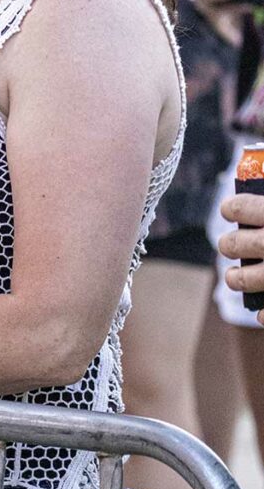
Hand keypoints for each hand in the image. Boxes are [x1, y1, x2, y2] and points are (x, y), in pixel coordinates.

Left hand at [219, 195, 263, 313]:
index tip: (229, 210)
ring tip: (237, 276)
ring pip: (240, 280)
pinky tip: (261, 311)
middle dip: (229, 245)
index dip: (231, 209)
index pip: (239, 207)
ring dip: (236, 278)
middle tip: (231, 245)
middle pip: (232, 244)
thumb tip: (250, 175)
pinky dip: (262, 313)